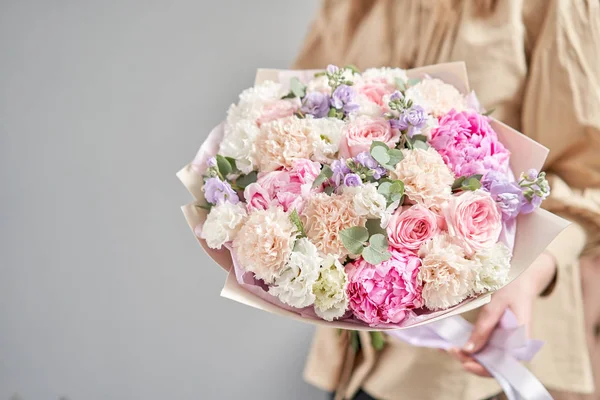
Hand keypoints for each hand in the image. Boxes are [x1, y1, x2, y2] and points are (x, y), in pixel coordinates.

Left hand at [446, 252, 556, 376]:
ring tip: (446, 347)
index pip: (502, 366)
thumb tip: (468, 350)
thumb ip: (484, 328)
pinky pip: (483, 346)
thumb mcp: (496, 306)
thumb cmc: (512, 289)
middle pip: (491, 363)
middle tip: (449, 349)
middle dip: (469, 360)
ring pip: (485, 356)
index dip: (482, 369)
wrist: (522, 279)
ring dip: (466, 355)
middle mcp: (514, 347)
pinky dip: (468, 346)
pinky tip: (452, 342)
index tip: (464, 363)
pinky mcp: (497, 337)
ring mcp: (505, 343)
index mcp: (521, 341)